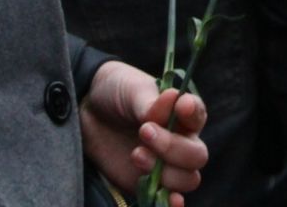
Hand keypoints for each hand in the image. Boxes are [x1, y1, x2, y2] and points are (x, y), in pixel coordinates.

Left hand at [80, 60, 208, 204]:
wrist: (88, 112)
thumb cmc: (117, 93)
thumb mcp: (131, 90)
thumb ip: (150, 102)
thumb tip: (173, 99)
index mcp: (181, 113)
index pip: (198, 115)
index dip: (193, 112)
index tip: (181, 106)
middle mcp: (180, 141)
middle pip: (196, 155)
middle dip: (173, 147)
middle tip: (144, 132)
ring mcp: (166, 165)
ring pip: (187, 179)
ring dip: (166, 172)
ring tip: (136, 154)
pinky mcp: (148, 184)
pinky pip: (167, 199)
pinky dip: (172, 203)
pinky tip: (169, 199)